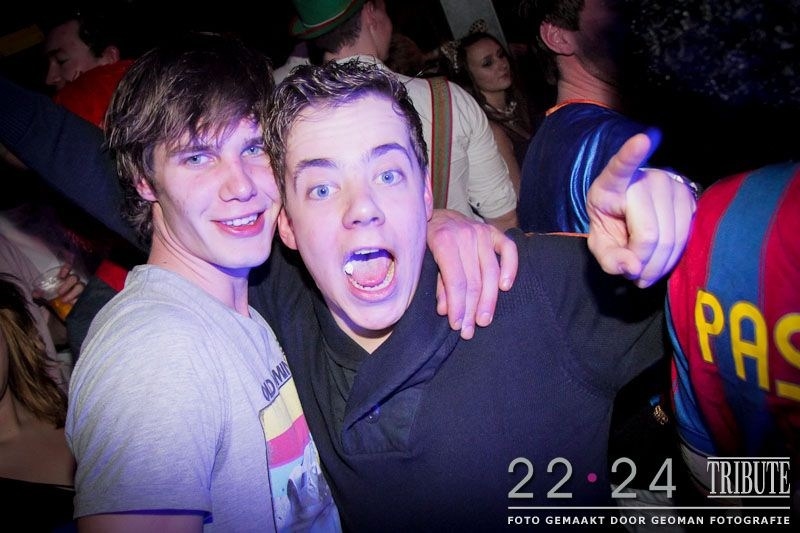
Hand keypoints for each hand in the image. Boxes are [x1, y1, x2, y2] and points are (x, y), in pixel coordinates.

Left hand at [32, 264, 84, 314]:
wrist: (56, 322)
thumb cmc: (51, 308)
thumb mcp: (44, 301)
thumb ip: (40, 296)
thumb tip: (35, 293)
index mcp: (63, 281)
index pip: (68, 269)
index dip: (66, 268)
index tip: (61, 275)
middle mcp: (72, 285)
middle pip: (74, 278)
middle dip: (68, 283)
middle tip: (59, 292)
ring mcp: (78, 293)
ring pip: (81, 287)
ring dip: (72, 293)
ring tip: (64, 300)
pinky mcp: (82, 301)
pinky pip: (83, 297)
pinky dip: (77, 300)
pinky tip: (71, 304)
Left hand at [427, 209, 517, 338]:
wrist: (435, 214)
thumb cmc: (425, 240)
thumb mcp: (422, 259)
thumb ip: (436, 284)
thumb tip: (444, 310)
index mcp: (443, 240)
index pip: (456, 281)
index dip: (458, 306)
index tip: (457, 325)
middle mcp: (465, 234)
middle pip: (474, 280)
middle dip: (472, 309)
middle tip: (469, 331)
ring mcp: (481, 232)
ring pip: (491, 272)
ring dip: (489, 300)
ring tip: (484, 320)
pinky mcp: (494, 231)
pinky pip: (508, 250)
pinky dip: (510, 268)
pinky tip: (505, 287)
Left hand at [586, 133, 696, 287]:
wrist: (630, 210)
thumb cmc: (611, 223)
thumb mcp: (600, 242)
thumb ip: (609, 258)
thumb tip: (633, 267)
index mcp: (613, 182)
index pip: (622, 166)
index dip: (632, 153)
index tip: (641, 139)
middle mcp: (645, 177)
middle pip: (651, 233)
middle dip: (642, 264)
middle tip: (633, 274)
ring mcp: (671, 183)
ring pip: (673, 238)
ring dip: (659, 265)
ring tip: (644, 270)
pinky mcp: (690, 195)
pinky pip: (687, 235)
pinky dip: (674, 257)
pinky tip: (660, 260)